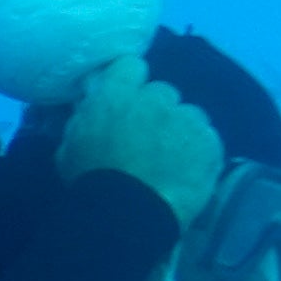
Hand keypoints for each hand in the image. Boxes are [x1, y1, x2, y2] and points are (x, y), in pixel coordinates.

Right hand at [58, 58, 222, 226]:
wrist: (127, 214)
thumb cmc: (91, 182)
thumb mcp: (69, 146)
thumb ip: (84, 120)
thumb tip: (89, 108)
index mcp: (117, 93)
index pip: (130, 65)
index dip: (130, 81)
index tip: (127, 99)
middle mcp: (156, 98)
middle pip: (163, 93)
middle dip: (157, 110)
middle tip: (149, 138)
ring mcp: (187, 119)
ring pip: (190, 115)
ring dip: (182, 130)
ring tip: (173, 159)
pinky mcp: (210, 143)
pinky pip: (208, 140)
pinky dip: (201, 153)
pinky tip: (189, 172)